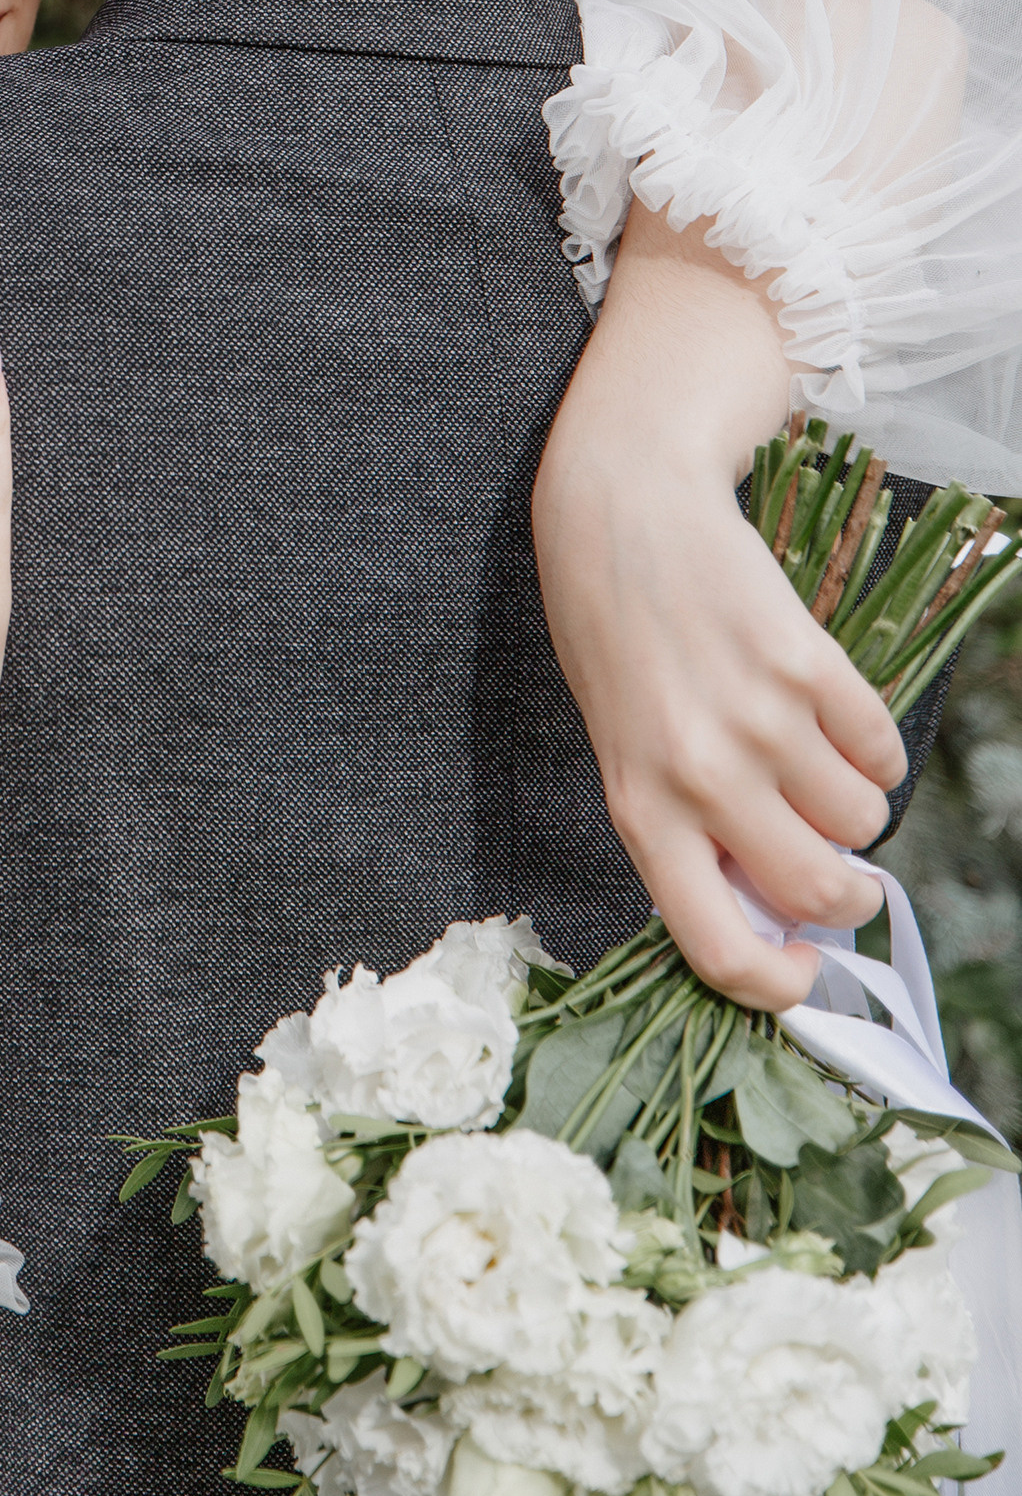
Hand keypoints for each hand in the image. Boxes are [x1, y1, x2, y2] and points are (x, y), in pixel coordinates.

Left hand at [535, 204, 906, 1008]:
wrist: (620, 513)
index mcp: (639, 812)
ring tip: (812, 763)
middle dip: (847, 897)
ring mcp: (756, 722)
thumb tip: (779, 909)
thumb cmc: (617, 641)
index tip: (806, 969)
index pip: (716, 948)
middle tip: (843, 873)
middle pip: (819, 894)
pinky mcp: (806, 665)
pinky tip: (828, 716)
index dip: (777, 983)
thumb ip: (687, 827)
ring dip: (856, 809)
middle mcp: (697, 778)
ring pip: (862, 823)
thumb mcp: (625, 747)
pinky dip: (871, 749)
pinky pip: (878, 751)